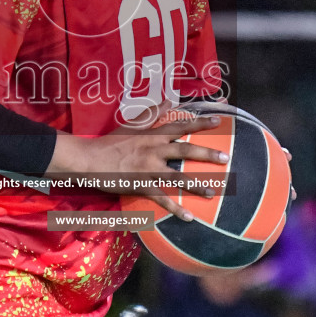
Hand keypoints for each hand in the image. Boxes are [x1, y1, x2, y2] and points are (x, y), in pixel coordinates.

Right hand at [48, 114, 229, 222]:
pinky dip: (176, 209)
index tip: (218, 122)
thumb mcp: (131, 125)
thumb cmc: (109, 142)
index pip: (180, 126)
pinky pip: (162, 199)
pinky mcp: (141, 186)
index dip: (199, 123)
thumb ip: (152, 114)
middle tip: (226, 158)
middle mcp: (153, 150)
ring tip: (213, 192)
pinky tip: (189, 217)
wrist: (89, 160)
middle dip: (207, 154)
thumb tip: (169, 99)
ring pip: (178, 177)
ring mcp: (148, 169)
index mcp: (152, 135)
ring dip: (197, 185)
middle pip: (185, 151)